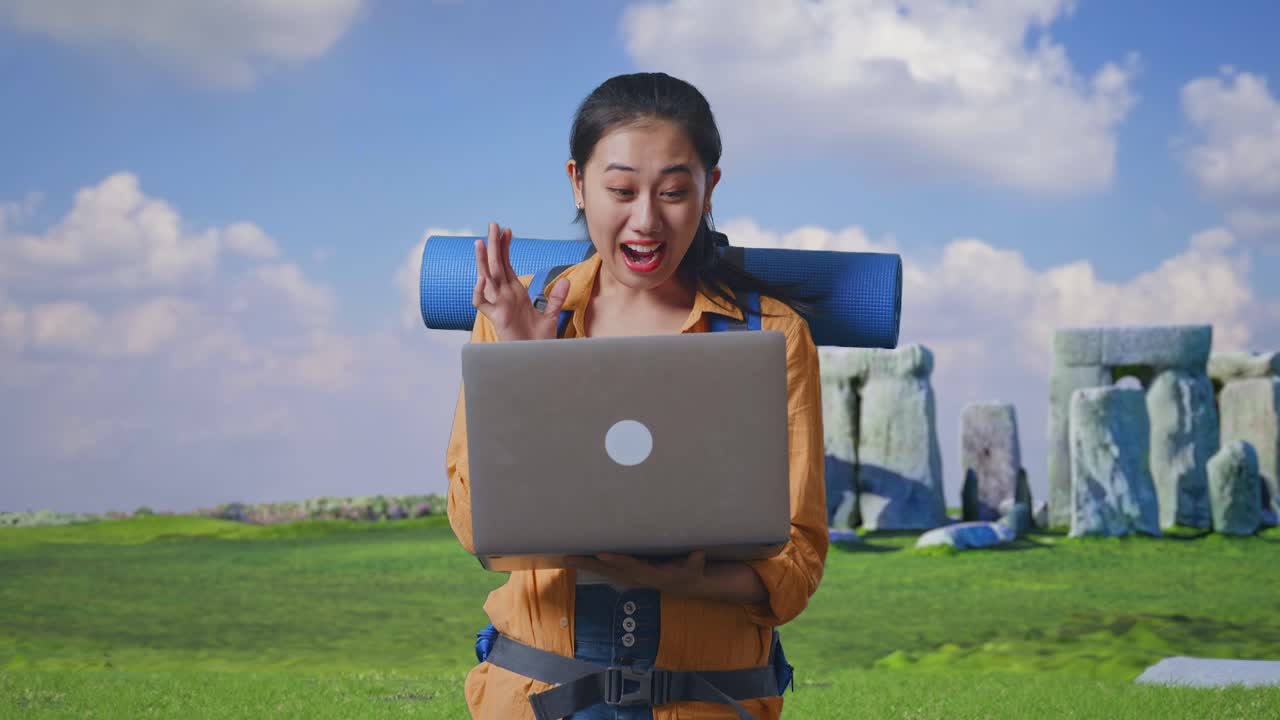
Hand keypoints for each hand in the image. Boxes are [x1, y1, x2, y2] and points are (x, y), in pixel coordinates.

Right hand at [472, 222, 570, 340]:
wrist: (537, 359)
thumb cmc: (539, 341)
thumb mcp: (551, 316)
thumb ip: (555, 298)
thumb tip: (566, 281)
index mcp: (516, 293)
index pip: (507, 265)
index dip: (505, 248)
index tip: (507, 230)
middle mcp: (505, 297)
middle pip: (495, 266)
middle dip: (493, 246)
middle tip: (492, 225)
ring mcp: (499, 306)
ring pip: (486, 280)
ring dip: (482, 262)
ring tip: (480, 243)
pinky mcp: (497, 319)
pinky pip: (482, 304)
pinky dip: (480, 292)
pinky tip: (483, 279)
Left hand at [566, 551, 707, 593]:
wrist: (682, 584)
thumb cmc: (687, 573)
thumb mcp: (695, 569)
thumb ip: (695, 563)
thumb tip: (699, 554)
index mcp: (648, 574)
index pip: (630, 565)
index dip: (617, 560)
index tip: (603, 555)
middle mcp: (634, 576)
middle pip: (609, 569)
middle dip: (589, 563)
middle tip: (569, 557)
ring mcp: (629, 576)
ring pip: (604, 570)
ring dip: (585, 564)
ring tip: (566, 558)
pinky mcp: (627, 574)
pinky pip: (606, 569)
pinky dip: (592, 565)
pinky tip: (579, 560)